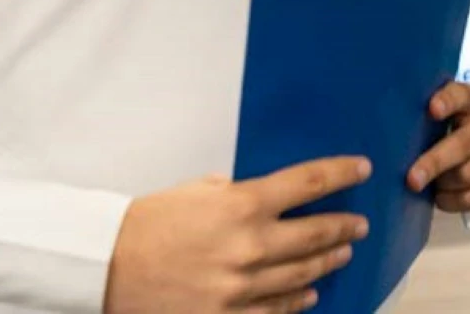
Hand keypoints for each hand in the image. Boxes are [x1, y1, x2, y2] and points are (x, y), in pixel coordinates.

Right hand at [104, 156, 371, 313]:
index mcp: (242, 204)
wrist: (107, 266)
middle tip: (359, 223)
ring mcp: (242, 287)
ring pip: (303, 275)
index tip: (361, 170)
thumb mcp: (196, 190)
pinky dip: (297, 302)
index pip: (309, 182)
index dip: (341, 174)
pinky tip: (309, 295)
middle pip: (316, 233)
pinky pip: (276, 311)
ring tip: (341, 253)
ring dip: (327, 262)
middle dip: (343, 226)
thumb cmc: (148, 222)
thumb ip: (234, 192)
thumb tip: (259, 194)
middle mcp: (251, 245)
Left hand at [406, 82, 469, 212]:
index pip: (462, 95)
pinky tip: (442, 197)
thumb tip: (393, 136)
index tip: (432, 109)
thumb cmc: (437, 130)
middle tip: (412, 179)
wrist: (462, 153)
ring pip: (469, 174)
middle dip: (436, 162)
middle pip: (464, 143)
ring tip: (429, 184)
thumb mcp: (428, 118)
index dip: (448, 101)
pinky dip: (455, 200)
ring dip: (444, 183)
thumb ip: (418, 118)